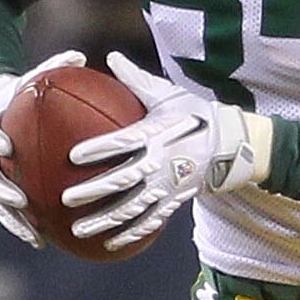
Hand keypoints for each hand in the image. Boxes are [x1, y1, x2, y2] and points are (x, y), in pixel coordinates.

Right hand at [0, 51, 86, 248]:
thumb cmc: (20, 92)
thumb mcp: (33, 76)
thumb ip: (53, 65)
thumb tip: (79, 55)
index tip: (5, 145)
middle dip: (1, 190)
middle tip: (19, 200)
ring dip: (10, 217)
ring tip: (31, 230)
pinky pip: (6, 211)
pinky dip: (21, 226)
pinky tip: (41, 240)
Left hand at [64, 53, 261, 250]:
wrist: (232, 145)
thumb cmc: (195, 115)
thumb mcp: (168, 95)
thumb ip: (136, 79)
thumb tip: (110, 57)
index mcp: (156, 134)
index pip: (122, 142)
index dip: (97, 150)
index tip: (73, 156)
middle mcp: (161, 163)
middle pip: (123, 180)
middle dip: (93, 191)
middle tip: (66, 198)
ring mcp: (168, 186)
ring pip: (132, 208)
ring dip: (105, 220)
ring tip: (78, 228)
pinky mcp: (174, 202)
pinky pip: (149, 222)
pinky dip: (129, 234)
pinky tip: (108, 243)